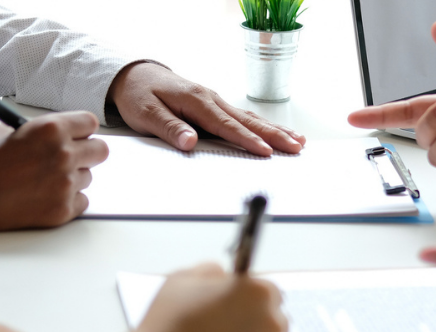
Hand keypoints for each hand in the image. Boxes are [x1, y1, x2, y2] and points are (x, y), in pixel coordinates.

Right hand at [0, 112, 108, 234]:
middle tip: (68, 158)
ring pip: (87, 178)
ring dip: (71, 178)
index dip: (80, 130)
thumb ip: (39, 132)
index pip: (90, 123)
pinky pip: (81, 202)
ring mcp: (64, 185)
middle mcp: (63, 155)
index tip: (75, 136)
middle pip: (100, 151)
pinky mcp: (62, 211)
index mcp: (50, 129)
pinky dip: (67, 201)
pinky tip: (41, 197)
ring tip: (39, 181)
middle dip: (86, 153)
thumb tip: (60, 134)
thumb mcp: (6, 131)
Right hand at [84, 263, 286, 331]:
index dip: (249, 299)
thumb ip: (212, 271)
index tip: (235, 308)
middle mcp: (272, 323)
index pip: (269, 291)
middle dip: (254, 323)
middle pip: (273, 319)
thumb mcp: (183, 280)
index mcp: (256, 292)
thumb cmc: (166, 327)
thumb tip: (224, 276)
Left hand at [108, 62, 305, 155]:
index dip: (247, 139)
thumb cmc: (140, 95)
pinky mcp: (216, 106)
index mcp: (197, 101)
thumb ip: (169, 128)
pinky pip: (244, 117)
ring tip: (298, 142)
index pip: (226, 125)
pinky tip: (278, 132)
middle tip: (296, 147)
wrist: (136, 75)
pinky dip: (264, 126)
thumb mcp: (146, 114)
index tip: (266, 151)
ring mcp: (216, 101)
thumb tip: (190, 142)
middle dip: (274, 135)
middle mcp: (211, 99)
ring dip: (275, 130)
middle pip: (247, 120)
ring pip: (250, 118)